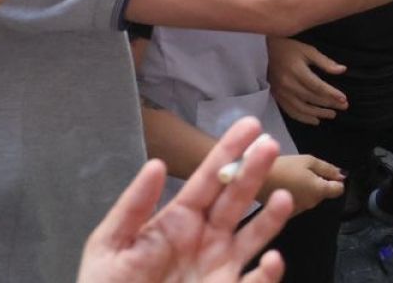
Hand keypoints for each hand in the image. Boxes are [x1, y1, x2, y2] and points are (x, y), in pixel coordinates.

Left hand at [77, 116, 290, 282]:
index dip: (228, 151)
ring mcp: (221, 266)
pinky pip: (256, 282)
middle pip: (236, 199)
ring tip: (284, 196)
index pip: (208, 180)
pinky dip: (269, 273)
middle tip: (271, 144)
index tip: (250, 125)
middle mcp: (207, 238)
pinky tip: (272, 259)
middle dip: (254, 171)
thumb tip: (156, 163)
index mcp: (178, 221)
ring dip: (272, 216)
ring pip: (255, 235)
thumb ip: (133, 207)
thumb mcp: (109, 246)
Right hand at [259, 154, 344, 213]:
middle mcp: (311, 204)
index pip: (338, 190)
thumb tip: (343, 176)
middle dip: (318, 183)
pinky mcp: (286, 213)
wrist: (252, 178)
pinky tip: (285, 187)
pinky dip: (296, 196)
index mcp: (319, 191)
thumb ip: (328, 169)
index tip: (326, 172)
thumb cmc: (284, 166)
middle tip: (303, 170)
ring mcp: (299, 211)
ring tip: (292, 177)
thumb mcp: (308, 161)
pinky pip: (298, 203)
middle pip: (323, 193)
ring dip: (306, 189)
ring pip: (310, 198)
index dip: (336, 180)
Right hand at [266, 37, 346, 125]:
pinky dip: (303, 118)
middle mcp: (288, 84)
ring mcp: (281, 92)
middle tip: (343, 106)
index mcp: (297, 71)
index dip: (331, 94)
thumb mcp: (308, 50)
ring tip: (332, 115)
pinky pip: (291, 111)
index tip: (344, 99)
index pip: (317, 86)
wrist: (263, 51)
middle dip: (329, 104)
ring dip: (318, 113)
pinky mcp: (277, 97)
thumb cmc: (288, 48)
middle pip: (311, 98)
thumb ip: (325, 62)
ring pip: (302, 108)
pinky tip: (315, 120)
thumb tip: (342, 70)